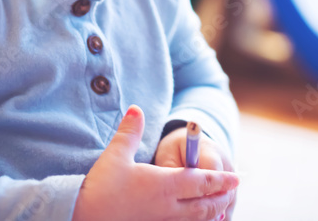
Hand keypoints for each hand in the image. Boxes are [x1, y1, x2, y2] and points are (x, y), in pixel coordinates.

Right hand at [72, 105, 238, 220]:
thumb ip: (130, 131)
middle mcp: (168, 208)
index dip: (220, 180)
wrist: (81, 217)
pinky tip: (196, 220)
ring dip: (212, 213)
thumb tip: (136, 108)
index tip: (236, 178)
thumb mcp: (115, 156)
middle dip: (222, 197)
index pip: (202, 182)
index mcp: (164, 185)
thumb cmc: (99, 188)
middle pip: (206, 204)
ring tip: (221, 207)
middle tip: (233, 191)